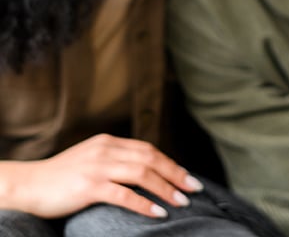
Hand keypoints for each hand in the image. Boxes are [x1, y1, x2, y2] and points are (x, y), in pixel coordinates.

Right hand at [0, 134, 203, 218]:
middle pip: (150, 159)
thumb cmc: (61, 176)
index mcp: (109, 141)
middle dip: (175, 174)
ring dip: (165, 188)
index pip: (148, 149)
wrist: (28, 184)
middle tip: (194, 188)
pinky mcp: (88, 186)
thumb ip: (115, 159)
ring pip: (142, 174)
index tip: (186, 176)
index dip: (170, 163)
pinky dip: (144, 203)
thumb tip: (145, 169)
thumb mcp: (92, 159)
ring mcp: (98, 167)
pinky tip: (158, 212)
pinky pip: (124, 195)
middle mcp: (106, 150)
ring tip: (182, 201)